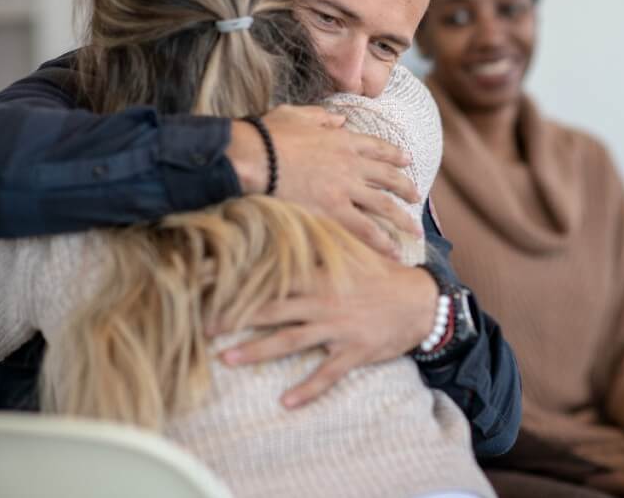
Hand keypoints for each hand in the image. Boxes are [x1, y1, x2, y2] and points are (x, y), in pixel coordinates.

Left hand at [219, 259, 437, 407]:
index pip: (271, 273)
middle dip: (235, 316)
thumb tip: (293, 222)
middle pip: (272, 308)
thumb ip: (322, 244)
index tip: (206, 277)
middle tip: (202, 324)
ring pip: (291, 340)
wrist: (421, 301)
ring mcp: (338, 328)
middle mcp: (323, 301)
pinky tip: (287, 402)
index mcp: (320, 276)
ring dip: (257, 351)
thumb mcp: (353, 254)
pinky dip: (308, 388)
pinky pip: (328, 373)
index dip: (240, 275)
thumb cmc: (383, 276)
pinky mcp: (354, 351)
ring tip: (227, 359)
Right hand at [226, 105, 420, 256]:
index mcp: (343, 140)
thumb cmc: (268, 135)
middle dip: (406, 188)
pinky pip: (366, 230)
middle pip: (388, 177)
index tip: (407, 160)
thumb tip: (340, 118)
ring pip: (385, 206)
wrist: (255, 157)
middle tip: (416, 197)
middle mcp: (351, 164)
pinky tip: (395, 252)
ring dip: (403, 219)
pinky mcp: (334, 211)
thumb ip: (322, 117)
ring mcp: (345, 189)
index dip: (394, 155)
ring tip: (416, 231)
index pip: (377, 148)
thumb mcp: (297, 115)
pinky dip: (383, 242)